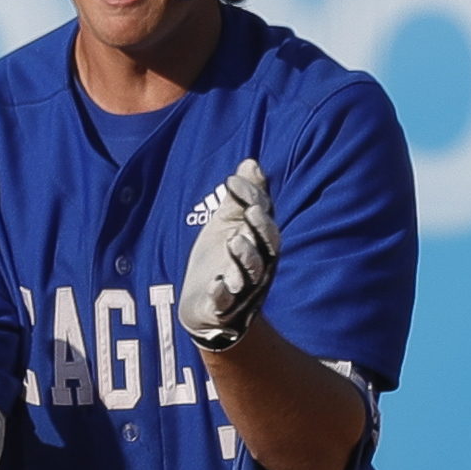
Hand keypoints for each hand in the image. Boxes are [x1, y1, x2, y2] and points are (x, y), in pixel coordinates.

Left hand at [179, 158, 280, 349]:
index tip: (232, 181)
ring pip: (250, 273)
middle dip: (260, 228)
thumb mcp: (227, 225)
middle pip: (267, 247)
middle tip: (249, 211)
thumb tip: (250, 163)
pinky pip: (226, 301)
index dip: (251, 198)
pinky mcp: (223, 306)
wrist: (203, 304)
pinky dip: (222, 293)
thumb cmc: (219, 259)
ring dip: (245, 257)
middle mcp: (257, 266)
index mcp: (259, 243)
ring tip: (235, 241)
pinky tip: (217, 284)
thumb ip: (240, 199)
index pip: (262, 218)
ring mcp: (242, 287)